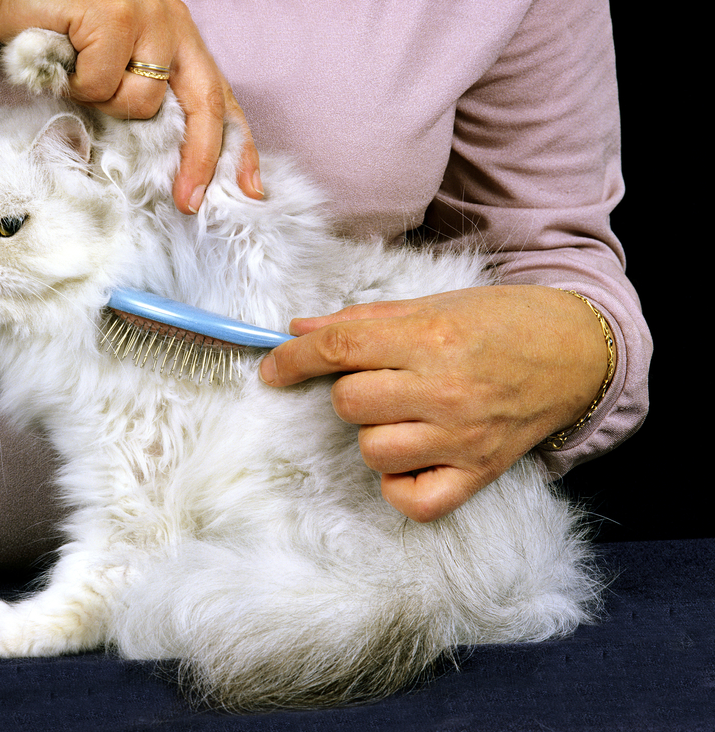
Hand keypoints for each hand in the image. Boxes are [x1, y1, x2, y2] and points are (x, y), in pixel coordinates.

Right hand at [0, 0, 261, 214]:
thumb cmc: (57, 27)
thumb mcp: (111, 60)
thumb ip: (140, 91)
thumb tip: (165, 156)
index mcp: (178, 36)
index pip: (219, 96)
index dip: (238, 145)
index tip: (250, 188)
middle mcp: (172, 22)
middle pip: (204, 106)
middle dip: (199, 159)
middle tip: (187, 200)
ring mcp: (145, 16)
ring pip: (141, 103)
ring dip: (103, 102)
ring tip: (78, 70)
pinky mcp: (113, 16)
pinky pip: (101, 85)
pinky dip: (75, 83)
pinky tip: (62, 55)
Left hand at [258, 286, 609, 521]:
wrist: (577, 352)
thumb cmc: (501, 322)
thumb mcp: (433, 305)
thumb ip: (362, 320)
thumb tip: (298, 330)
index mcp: (431, 337)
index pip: (339, 348)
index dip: (293, 358)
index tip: (272, 367)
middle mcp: (446, 390)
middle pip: (348, 402)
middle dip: (349, 390)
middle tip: (379, 380)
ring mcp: (463, 437)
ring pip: (372, 450)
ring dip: (373, 433)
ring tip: (403, 414)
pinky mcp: (479, 473)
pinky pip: (412, 500)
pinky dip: (398, 484)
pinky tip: (411, 457)